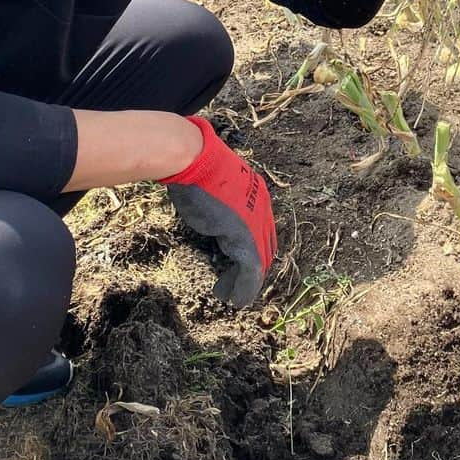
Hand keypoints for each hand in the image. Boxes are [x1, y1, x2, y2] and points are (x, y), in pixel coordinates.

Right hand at [161, 116, 276, 308]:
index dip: (252, 248)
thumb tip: (200, 200)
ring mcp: (257, 224)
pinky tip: (234, 298)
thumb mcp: (209, 183)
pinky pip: (251, 271)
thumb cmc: (195, 165)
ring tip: (232, 295)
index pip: (261, 228)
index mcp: (256, 193)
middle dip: (252, 269)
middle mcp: (262, 209)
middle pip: (264, 247)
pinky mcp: (247, 239)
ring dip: (246, 283)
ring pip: (259, 262)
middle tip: (238, 284)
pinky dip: (244, 288)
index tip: (236, 262)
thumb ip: (215, 198)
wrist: (195, 160)